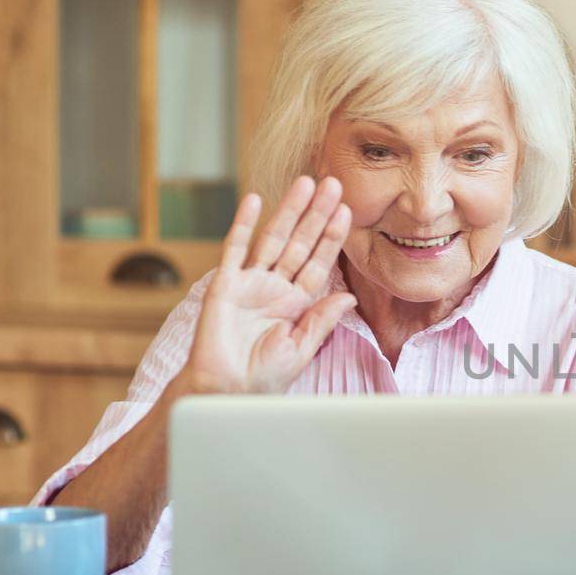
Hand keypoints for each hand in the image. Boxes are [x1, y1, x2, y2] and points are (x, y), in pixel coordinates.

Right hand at [183, 175, 356, 394]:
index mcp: (296, 303)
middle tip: (333, 183)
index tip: (347, 211)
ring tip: (304, 183)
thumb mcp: (301, 349)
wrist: (226, 391)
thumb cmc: (263, 376)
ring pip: (273, 239)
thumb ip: (322, 320)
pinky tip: (255, 201)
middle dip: (316, 214)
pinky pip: (235, 249)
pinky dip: (244, 225)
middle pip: (300, 243)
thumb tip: (349, 295)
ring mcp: (250, 283)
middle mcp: (275, 287)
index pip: (318, 262)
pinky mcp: (225, 284)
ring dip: (288, 211)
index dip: (331, 237)